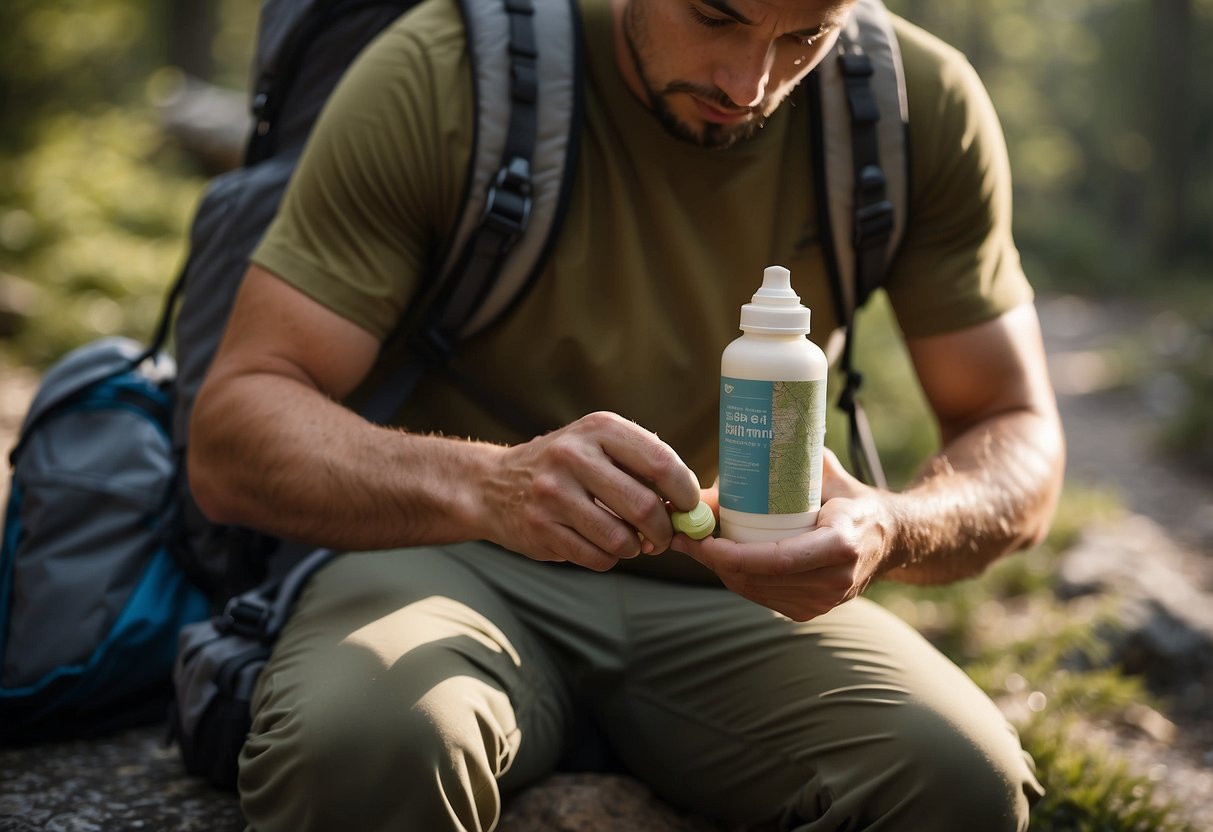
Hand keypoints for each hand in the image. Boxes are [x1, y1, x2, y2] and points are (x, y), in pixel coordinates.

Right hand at [482, 411, 702, 570]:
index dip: (684, 492)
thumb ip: (646, 467)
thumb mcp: (600, 446)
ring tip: (631, 542)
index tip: (689, 508)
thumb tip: (698, 506)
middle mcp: (573, 455)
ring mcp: (552, 492)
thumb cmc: (567, 466)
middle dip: (663, 530)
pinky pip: (596, 558)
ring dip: (635, 548)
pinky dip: (609, 559)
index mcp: (598, 428)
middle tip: (663, 537)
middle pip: (644, 506)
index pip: (660, 462)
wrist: (495, 484)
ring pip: (621, 539)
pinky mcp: (539, 526)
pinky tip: (602, 546)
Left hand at [671, 450, 894, 620]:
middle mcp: (835, 580)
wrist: (889, 537)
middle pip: (759, 578)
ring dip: (720, 570)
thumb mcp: (822, 472)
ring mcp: (825, 601)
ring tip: (694, 544)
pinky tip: (719, 559)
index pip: (778, 559)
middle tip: (684, 537)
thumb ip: (778, 469)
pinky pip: (763, 598)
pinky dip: (737, 579)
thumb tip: (717, 481)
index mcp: (841, 544)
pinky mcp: (812, 610)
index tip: (702, 538)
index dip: (734, 554)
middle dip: (713, 560)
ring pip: (755, 591)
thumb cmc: (849, 497)